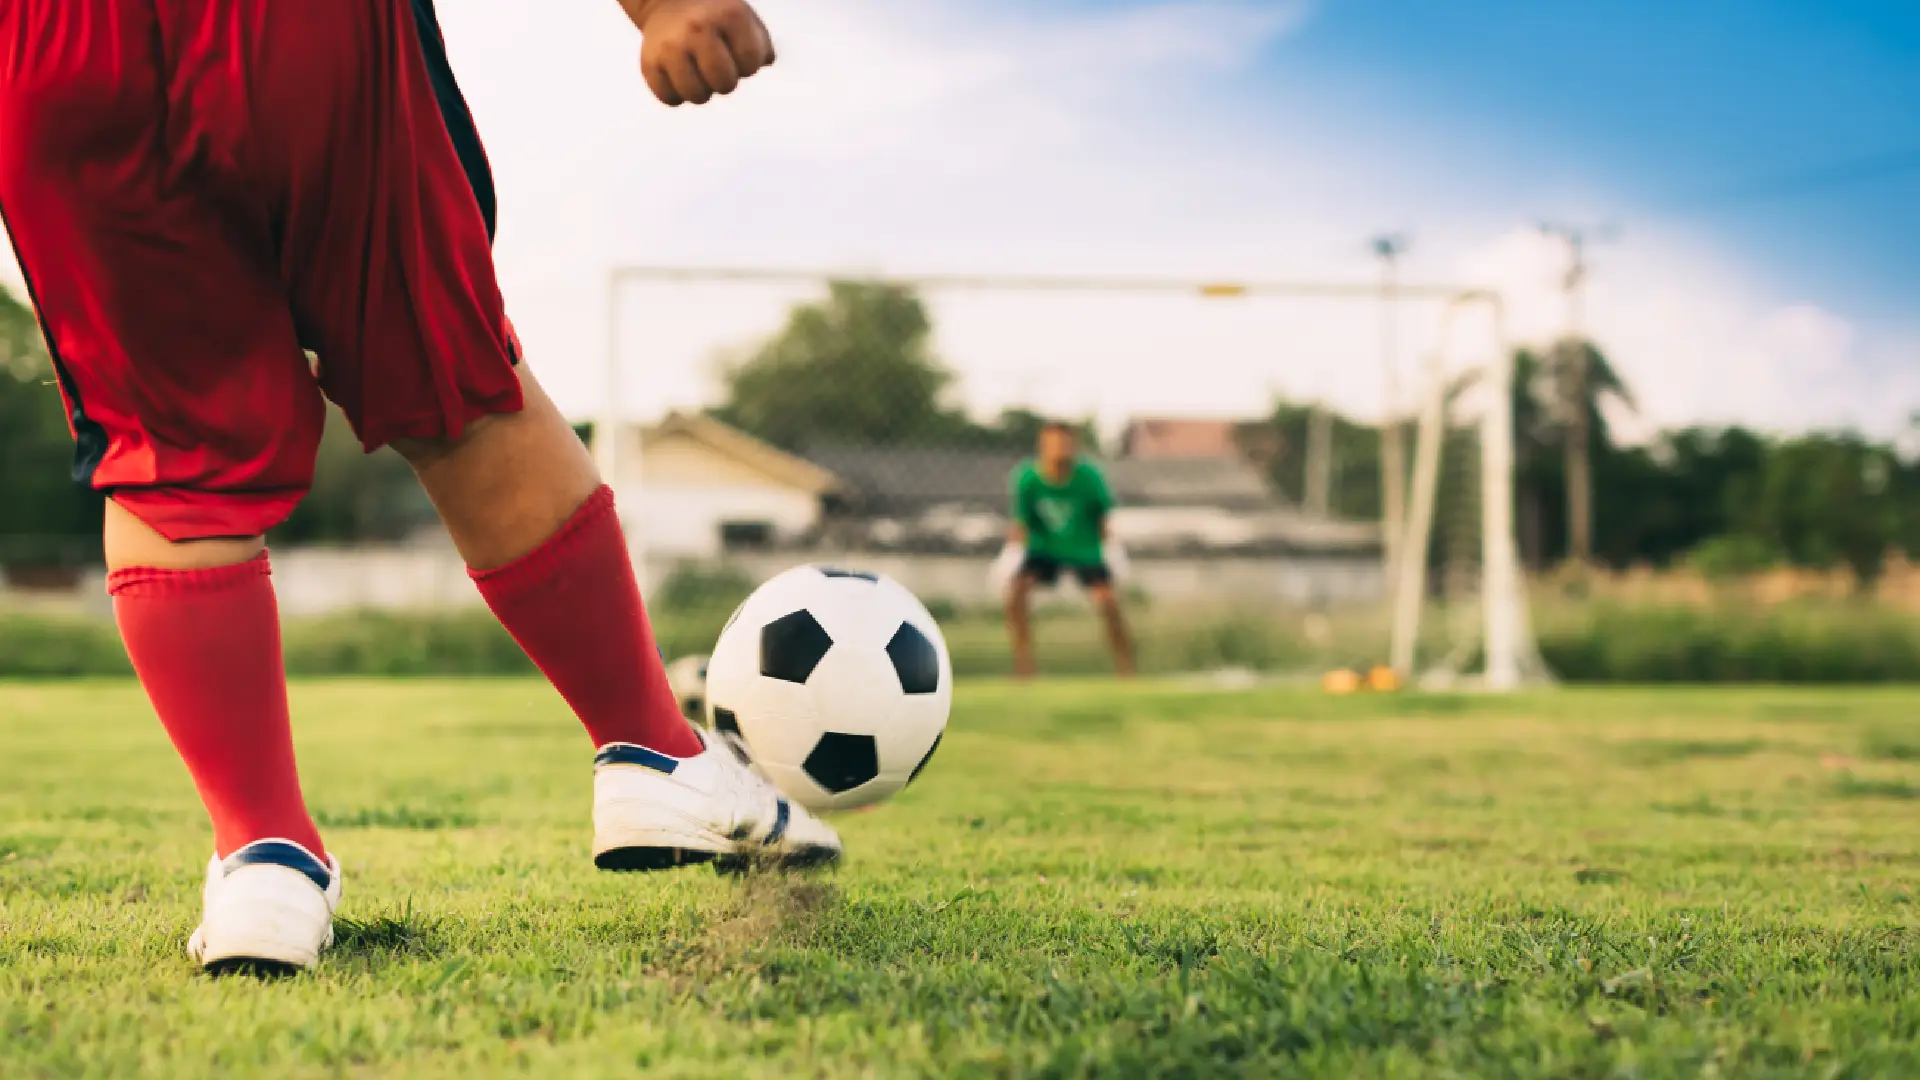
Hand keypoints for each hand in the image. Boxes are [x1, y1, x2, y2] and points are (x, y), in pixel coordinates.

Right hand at [622, 0, 775, 106]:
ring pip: (696, 96)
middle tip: (716, 68)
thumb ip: (761, 45)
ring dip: (701, 92)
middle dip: (725, 82)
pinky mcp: (649, 62)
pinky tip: (679, 77)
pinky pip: (669, 98)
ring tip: (698, 74)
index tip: (736, 55)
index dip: (747, 66)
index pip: (750, 63)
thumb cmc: (713, 17)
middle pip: (725, 83)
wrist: (665, 0)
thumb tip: (765, 63)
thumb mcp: (742, 19)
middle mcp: (698, 28)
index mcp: (728, 15)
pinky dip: (676, 95)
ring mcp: (671, 45)